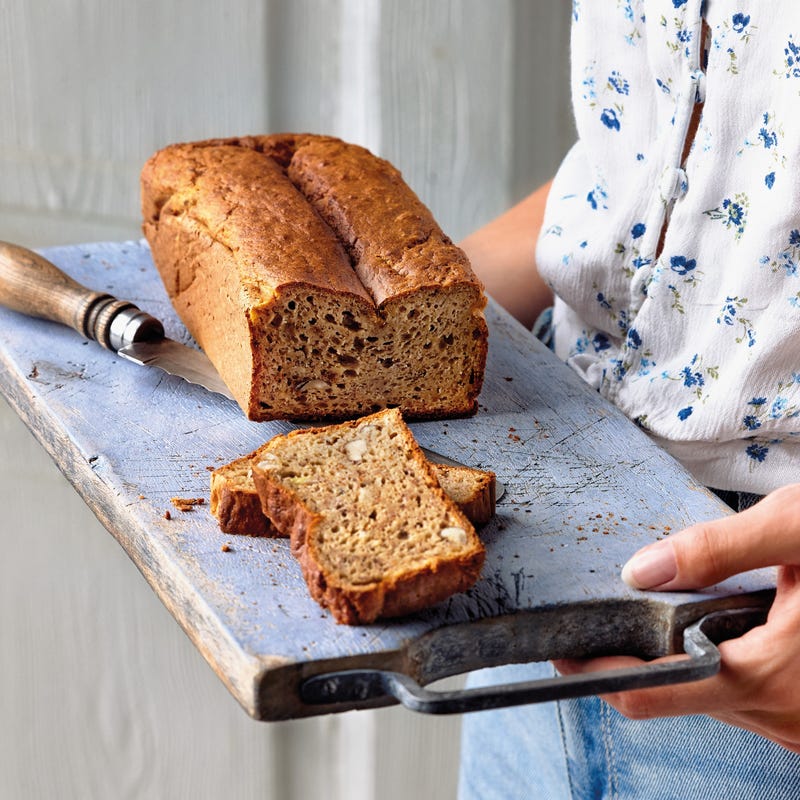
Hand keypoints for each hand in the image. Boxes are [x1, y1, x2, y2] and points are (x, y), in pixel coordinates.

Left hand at [554, 484, 799, 752]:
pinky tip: (746, 624)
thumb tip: (640, 571)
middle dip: (645, 659)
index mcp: (771, 676)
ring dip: (692, 660)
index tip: (561, 655)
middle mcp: (787, 718)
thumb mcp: (799, 530)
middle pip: (682, 696)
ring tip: (687, 611)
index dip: (599, 674)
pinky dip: (730, 664)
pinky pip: (752, 698)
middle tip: (614, 619)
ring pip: (717, 697)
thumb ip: (716, 551)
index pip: (653, 693)